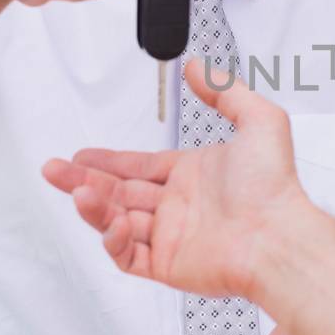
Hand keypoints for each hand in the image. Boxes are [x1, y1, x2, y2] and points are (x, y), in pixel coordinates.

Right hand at [43, 60, 309, 298]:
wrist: (279, 236)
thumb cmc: (275, 187)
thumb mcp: (259, 120)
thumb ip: (225, 91)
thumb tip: (198, 69)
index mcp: (194, 176)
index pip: (140, 167)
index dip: (109, 161)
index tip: (83, 155)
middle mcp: (181, 206)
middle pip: (120, 192)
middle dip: (84, 181)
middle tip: (56, 170)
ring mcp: (173, 237)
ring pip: (118, 221)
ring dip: (94, 207)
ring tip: (76, 192)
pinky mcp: (169, 265)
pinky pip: (128, 256)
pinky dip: (113, 240)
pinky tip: (111, 222)